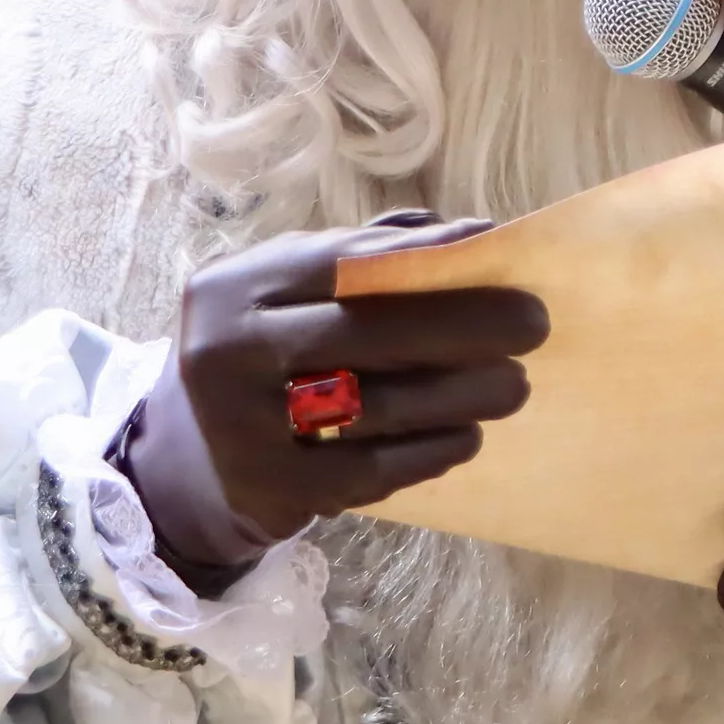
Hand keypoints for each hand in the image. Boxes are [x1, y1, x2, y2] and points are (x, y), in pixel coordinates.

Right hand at [118, 219, 546, 587]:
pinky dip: (431, 452)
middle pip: (369, 331)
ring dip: (462, 395)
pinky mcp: (268, 487)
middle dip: (466, 325)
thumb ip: (365, 259)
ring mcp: (241, 423)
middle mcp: (227, 348)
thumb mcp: (288, 297)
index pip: (344, 261)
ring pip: (378, 404)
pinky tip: (467, 437)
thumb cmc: (268, 358)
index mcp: (235, 285)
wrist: (187, 465)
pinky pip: (371, 469)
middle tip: (536, 325)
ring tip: (514, 386)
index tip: (501, 252)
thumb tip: (474, 235)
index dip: (428, 257)